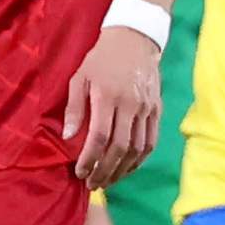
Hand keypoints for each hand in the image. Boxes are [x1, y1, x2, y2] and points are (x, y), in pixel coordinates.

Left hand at [59, 21, 159, 187]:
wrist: (135, 39)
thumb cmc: (101, 59)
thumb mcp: (80, 77)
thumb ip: (73, 108)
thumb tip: (67, 137)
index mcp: (108, 95)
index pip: (100, 136)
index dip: (90, 159)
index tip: (80, 173)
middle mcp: (130, 103)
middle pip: (120, 147)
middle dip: (105, 170)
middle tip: (93, 185)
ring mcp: (147, 107)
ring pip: (137, 148)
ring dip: (122, 169)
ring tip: (108, 181)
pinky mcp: (157, 109)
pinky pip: (151, 140)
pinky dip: (139, 159)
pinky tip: (127, 168)